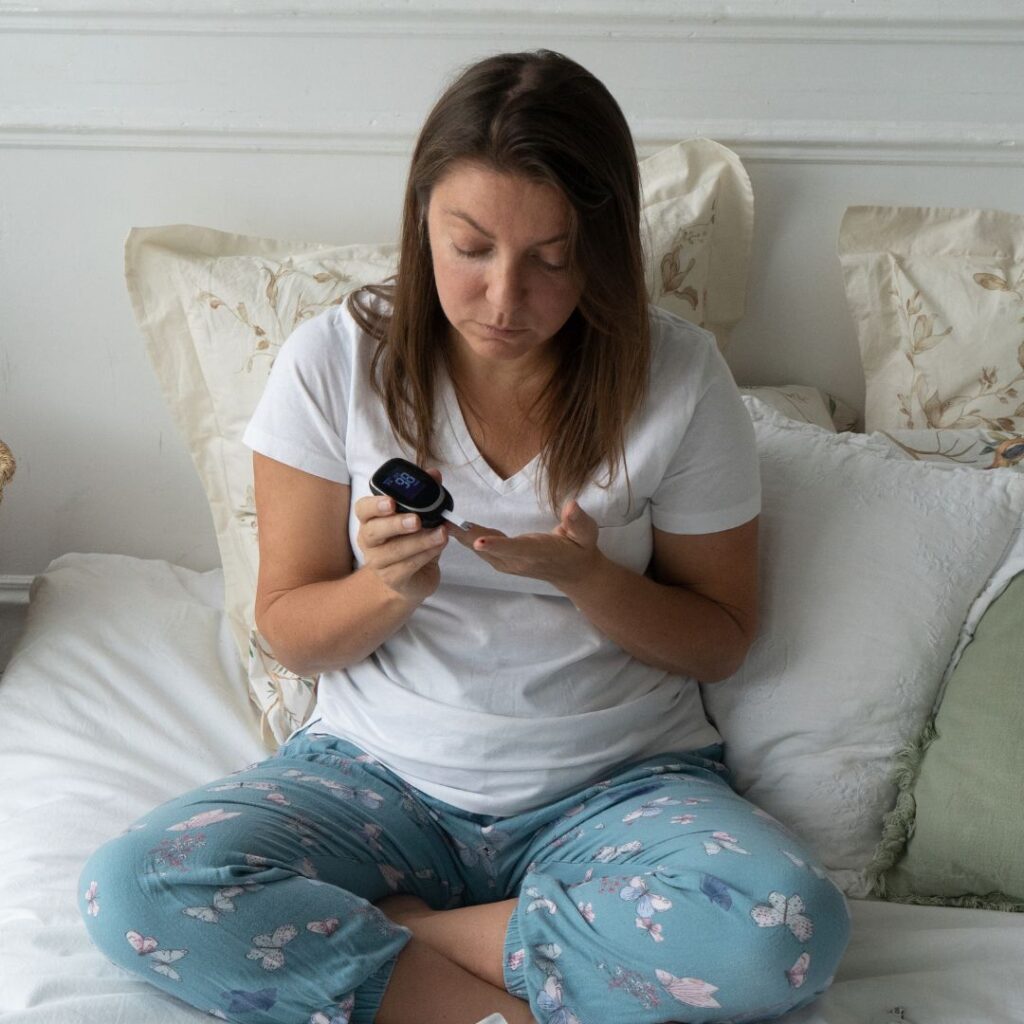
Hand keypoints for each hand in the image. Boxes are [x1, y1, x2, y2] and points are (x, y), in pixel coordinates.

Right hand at [354, 468, 448, 603]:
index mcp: (371, 519)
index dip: (375, 505)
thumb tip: (435, 474)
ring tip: (442, 533)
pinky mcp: (392, 579)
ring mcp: (377, 562)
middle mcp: (368, 540)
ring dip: (420, 541)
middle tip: (416, 520)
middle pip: (373, 531)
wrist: (414, 577)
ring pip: (394, 551)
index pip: (363, 509)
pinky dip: (426, 555)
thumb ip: (426, 494)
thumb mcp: (421, 515)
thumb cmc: (412, 540)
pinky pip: (407, 566)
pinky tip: (439, 546)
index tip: (391, 501)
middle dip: (396, 524)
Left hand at [455, 499, 602, 589]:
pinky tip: (453, 525)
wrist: (575, 572)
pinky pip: (480, 549)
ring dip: (461, 535)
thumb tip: (572, 506)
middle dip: (466, 536)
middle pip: (488, 549)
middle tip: (444, 519)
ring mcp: (508, 563)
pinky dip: (466, 537)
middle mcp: (518, 560)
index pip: (515, 548)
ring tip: (441, 518)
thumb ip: (578, 522)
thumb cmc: (580, 549)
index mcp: (537, 551)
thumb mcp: (586, 534)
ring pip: (480, 549)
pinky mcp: (502, 561)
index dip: (497, 545)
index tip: (479, 541)